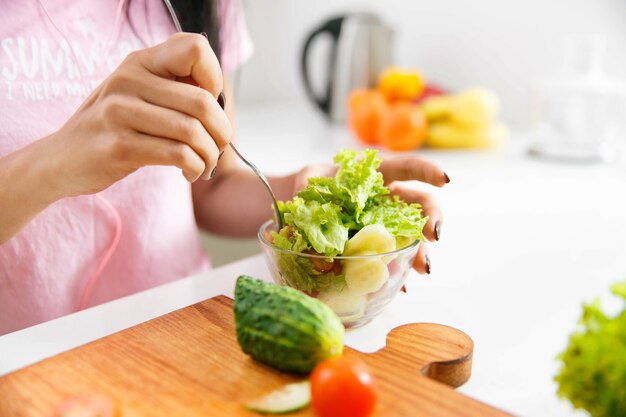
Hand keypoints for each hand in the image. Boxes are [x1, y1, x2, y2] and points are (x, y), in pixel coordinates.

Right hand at [43, 33, 231, 198]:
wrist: (60, 159)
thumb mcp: (137, 94)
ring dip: (209, 155)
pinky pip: (178, 154)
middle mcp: (129, 80)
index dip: (214, 78)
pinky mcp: (120, 146)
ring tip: (204, 164)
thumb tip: (219, 97)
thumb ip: (172, 87)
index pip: (194, 48)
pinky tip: (189, 172)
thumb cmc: (112, 128)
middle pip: (203, 101)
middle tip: (217, 149)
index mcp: (139, 62)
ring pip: (193, 131)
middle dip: (221, 132)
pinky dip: (195, 167)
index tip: (209, 107)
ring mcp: (120, 112)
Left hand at [293, 155, 447, 274]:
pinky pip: (393, 258)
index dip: (428, 171)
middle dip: (432, 218)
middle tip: (434, 235)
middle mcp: (389, 198)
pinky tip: (401, 286)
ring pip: (411, 235)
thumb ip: (310, 187)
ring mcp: (386, 223)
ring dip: (420, 252)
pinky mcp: (378, 246)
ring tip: (424, 268)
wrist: (302, 206)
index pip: (408, 168)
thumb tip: (312, 213)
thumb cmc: (312, 184)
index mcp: (378, 174)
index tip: (445, 181)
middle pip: (420, 204)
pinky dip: (396, 272)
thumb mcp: (309, 178)